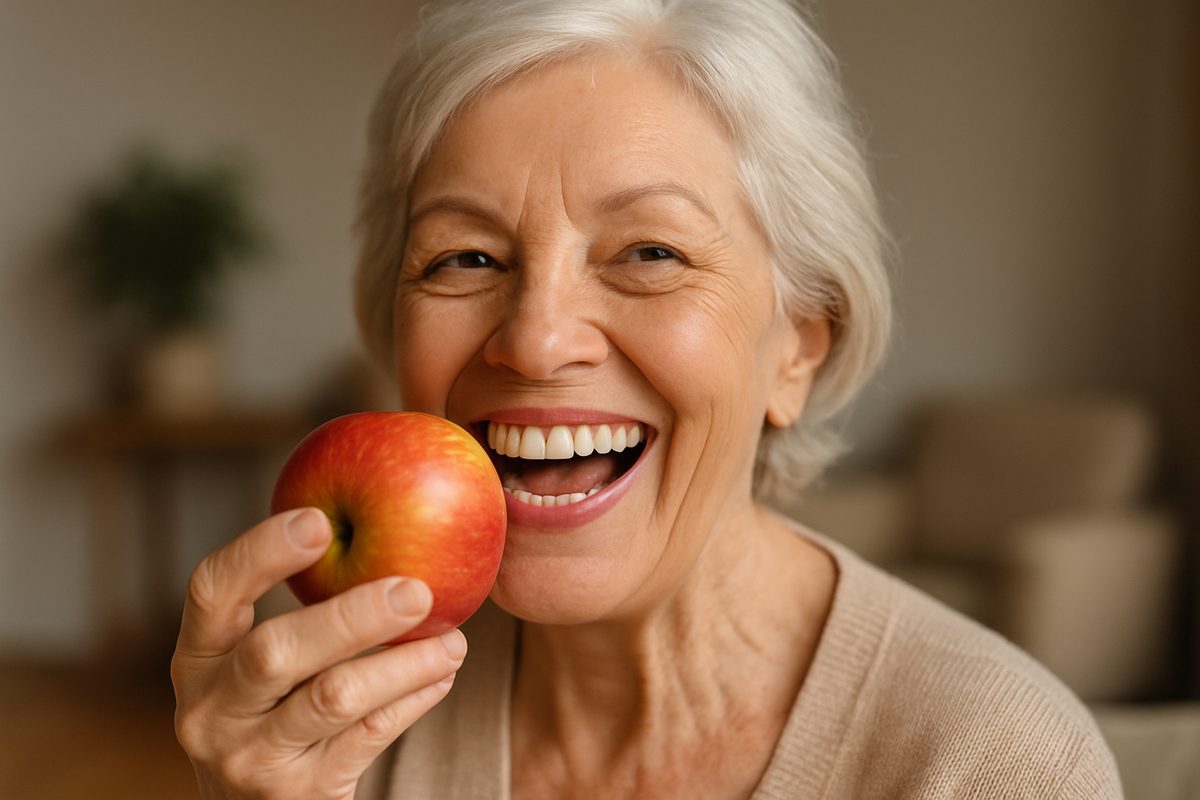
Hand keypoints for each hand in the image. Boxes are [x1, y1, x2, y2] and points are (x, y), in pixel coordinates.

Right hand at [171, 508, 466, 799]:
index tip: (318, 520)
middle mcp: (210, 711)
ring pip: (333, 698)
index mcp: (197, 660)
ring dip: (404, 663)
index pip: (210, 591)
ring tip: (453, 640)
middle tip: (417, 589)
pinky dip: (412, 700)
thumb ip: (300, 605)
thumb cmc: (275, 712)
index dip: (259, 551)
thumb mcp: (258, 667)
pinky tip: (442, 675)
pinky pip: (368, 737)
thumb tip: (383, 512)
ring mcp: (250, 760)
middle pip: (274, 651)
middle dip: (351, 616)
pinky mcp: (297, 797)